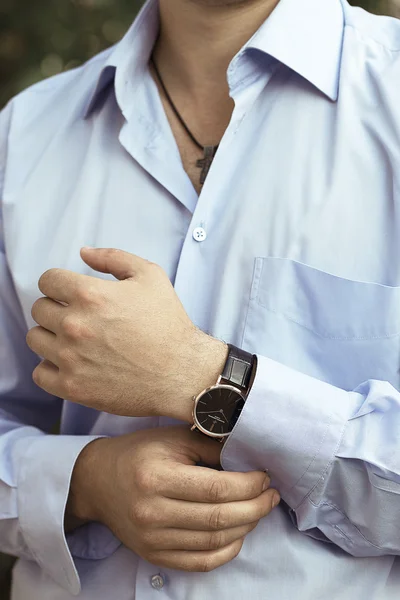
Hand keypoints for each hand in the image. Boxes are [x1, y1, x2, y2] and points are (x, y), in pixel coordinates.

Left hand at [27, 247, 227, 420]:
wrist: (181, 373)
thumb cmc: (168, 324)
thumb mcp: (150, 276)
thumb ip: (113, 258)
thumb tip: (83, 253)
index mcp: (89, 294)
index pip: (47, 280)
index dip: (59, 283)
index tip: (69, 293)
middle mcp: (74, 325)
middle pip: (39, 308)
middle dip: (56, 308)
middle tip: (79, 317)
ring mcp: (70, 358)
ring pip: (35, 339)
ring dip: (51, 336)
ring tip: (75, 340)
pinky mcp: (72, 387)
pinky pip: (40, 373)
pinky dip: (51, 367)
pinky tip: (72, 363)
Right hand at [68, 426, 279, 571]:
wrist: (98, 480)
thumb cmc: (139, 452)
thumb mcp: (173, 439)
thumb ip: (211, 447)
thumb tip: (249, 458)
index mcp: (157, 478)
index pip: (216, 489)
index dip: (248, 485)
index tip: (264, 477)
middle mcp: (152, 512)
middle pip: (219, 519)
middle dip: (255, 507)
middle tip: (271, 495)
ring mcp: (152, 540)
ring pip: (213, 543)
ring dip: (246, 527)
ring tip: (259, 510)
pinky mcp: (154, 555)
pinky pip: (199, 563)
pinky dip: (226, 552)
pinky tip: (239, 533)